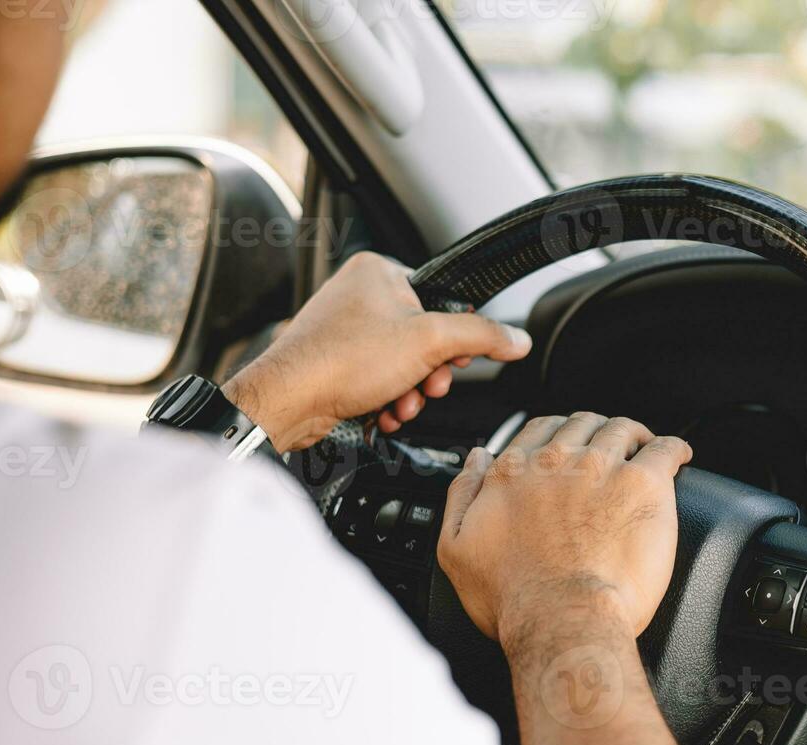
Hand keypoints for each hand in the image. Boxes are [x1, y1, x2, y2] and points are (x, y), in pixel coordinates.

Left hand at [221, 251, 531, 451]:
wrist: (289, 402)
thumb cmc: (340, 361)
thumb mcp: (430, 342)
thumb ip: (482, 337)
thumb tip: (517, 339)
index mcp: (379, 271)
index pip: (441, 300)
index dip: (453, 337)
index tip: (454, 357)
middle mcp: (359, 294)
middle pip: (425, 337)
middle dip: (429, 373)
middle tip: (426, 384)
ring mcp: (345, 329)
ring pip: (404, 364)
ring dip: (411, 392)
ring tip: (399, 402)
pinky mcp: (336, 362)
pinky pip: (380, 380)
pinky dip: (388, 400)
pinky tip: (382, 411)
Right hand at [436, 413, 693, 646]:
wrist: (562, 620)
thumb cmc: (513, 597)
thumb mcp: (456, 548)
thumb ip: (462, 494)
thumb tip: (478, 459)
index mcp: (514, 473)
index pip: (538, 430)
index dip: (555, 433)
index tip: (566, 444)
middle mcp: (558, 462)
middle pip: (582, 424)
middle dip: (593, 430)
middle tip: (604, 446)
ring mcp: (603, 468)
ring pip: (621, 429)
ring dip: (631, 434)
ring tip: (641, 445)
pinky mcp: (643, 485)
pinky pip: (665, 449)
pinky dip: (672, 447)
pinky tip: (676, 454)